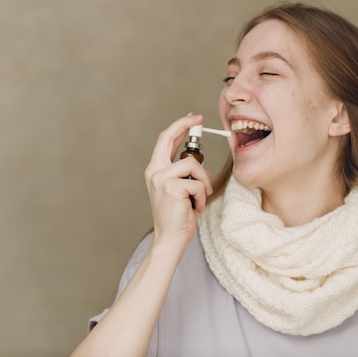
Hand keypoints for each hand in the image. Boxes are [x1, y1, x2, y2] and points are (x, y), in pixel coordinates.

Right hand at [144, 114, 212, 245]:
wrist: (170, 238)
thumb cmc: (178, 216)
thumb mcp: (184, 191)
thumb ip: (188, 175)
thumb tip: (202, 165)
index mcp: (155, 170)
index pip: (165, 141)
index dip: (178, 127)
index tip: (192, 118)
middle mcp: (154, 171)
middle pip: (168, 138)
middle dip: (184, 125)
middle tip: (199, 118)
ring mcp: (161, 178)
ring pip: (193, 165)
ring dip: (203, 182)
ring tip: (199, 198)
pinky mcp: (171, 187)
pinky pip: (198, 183)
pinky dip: (202, 196)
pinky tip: (194, 208)